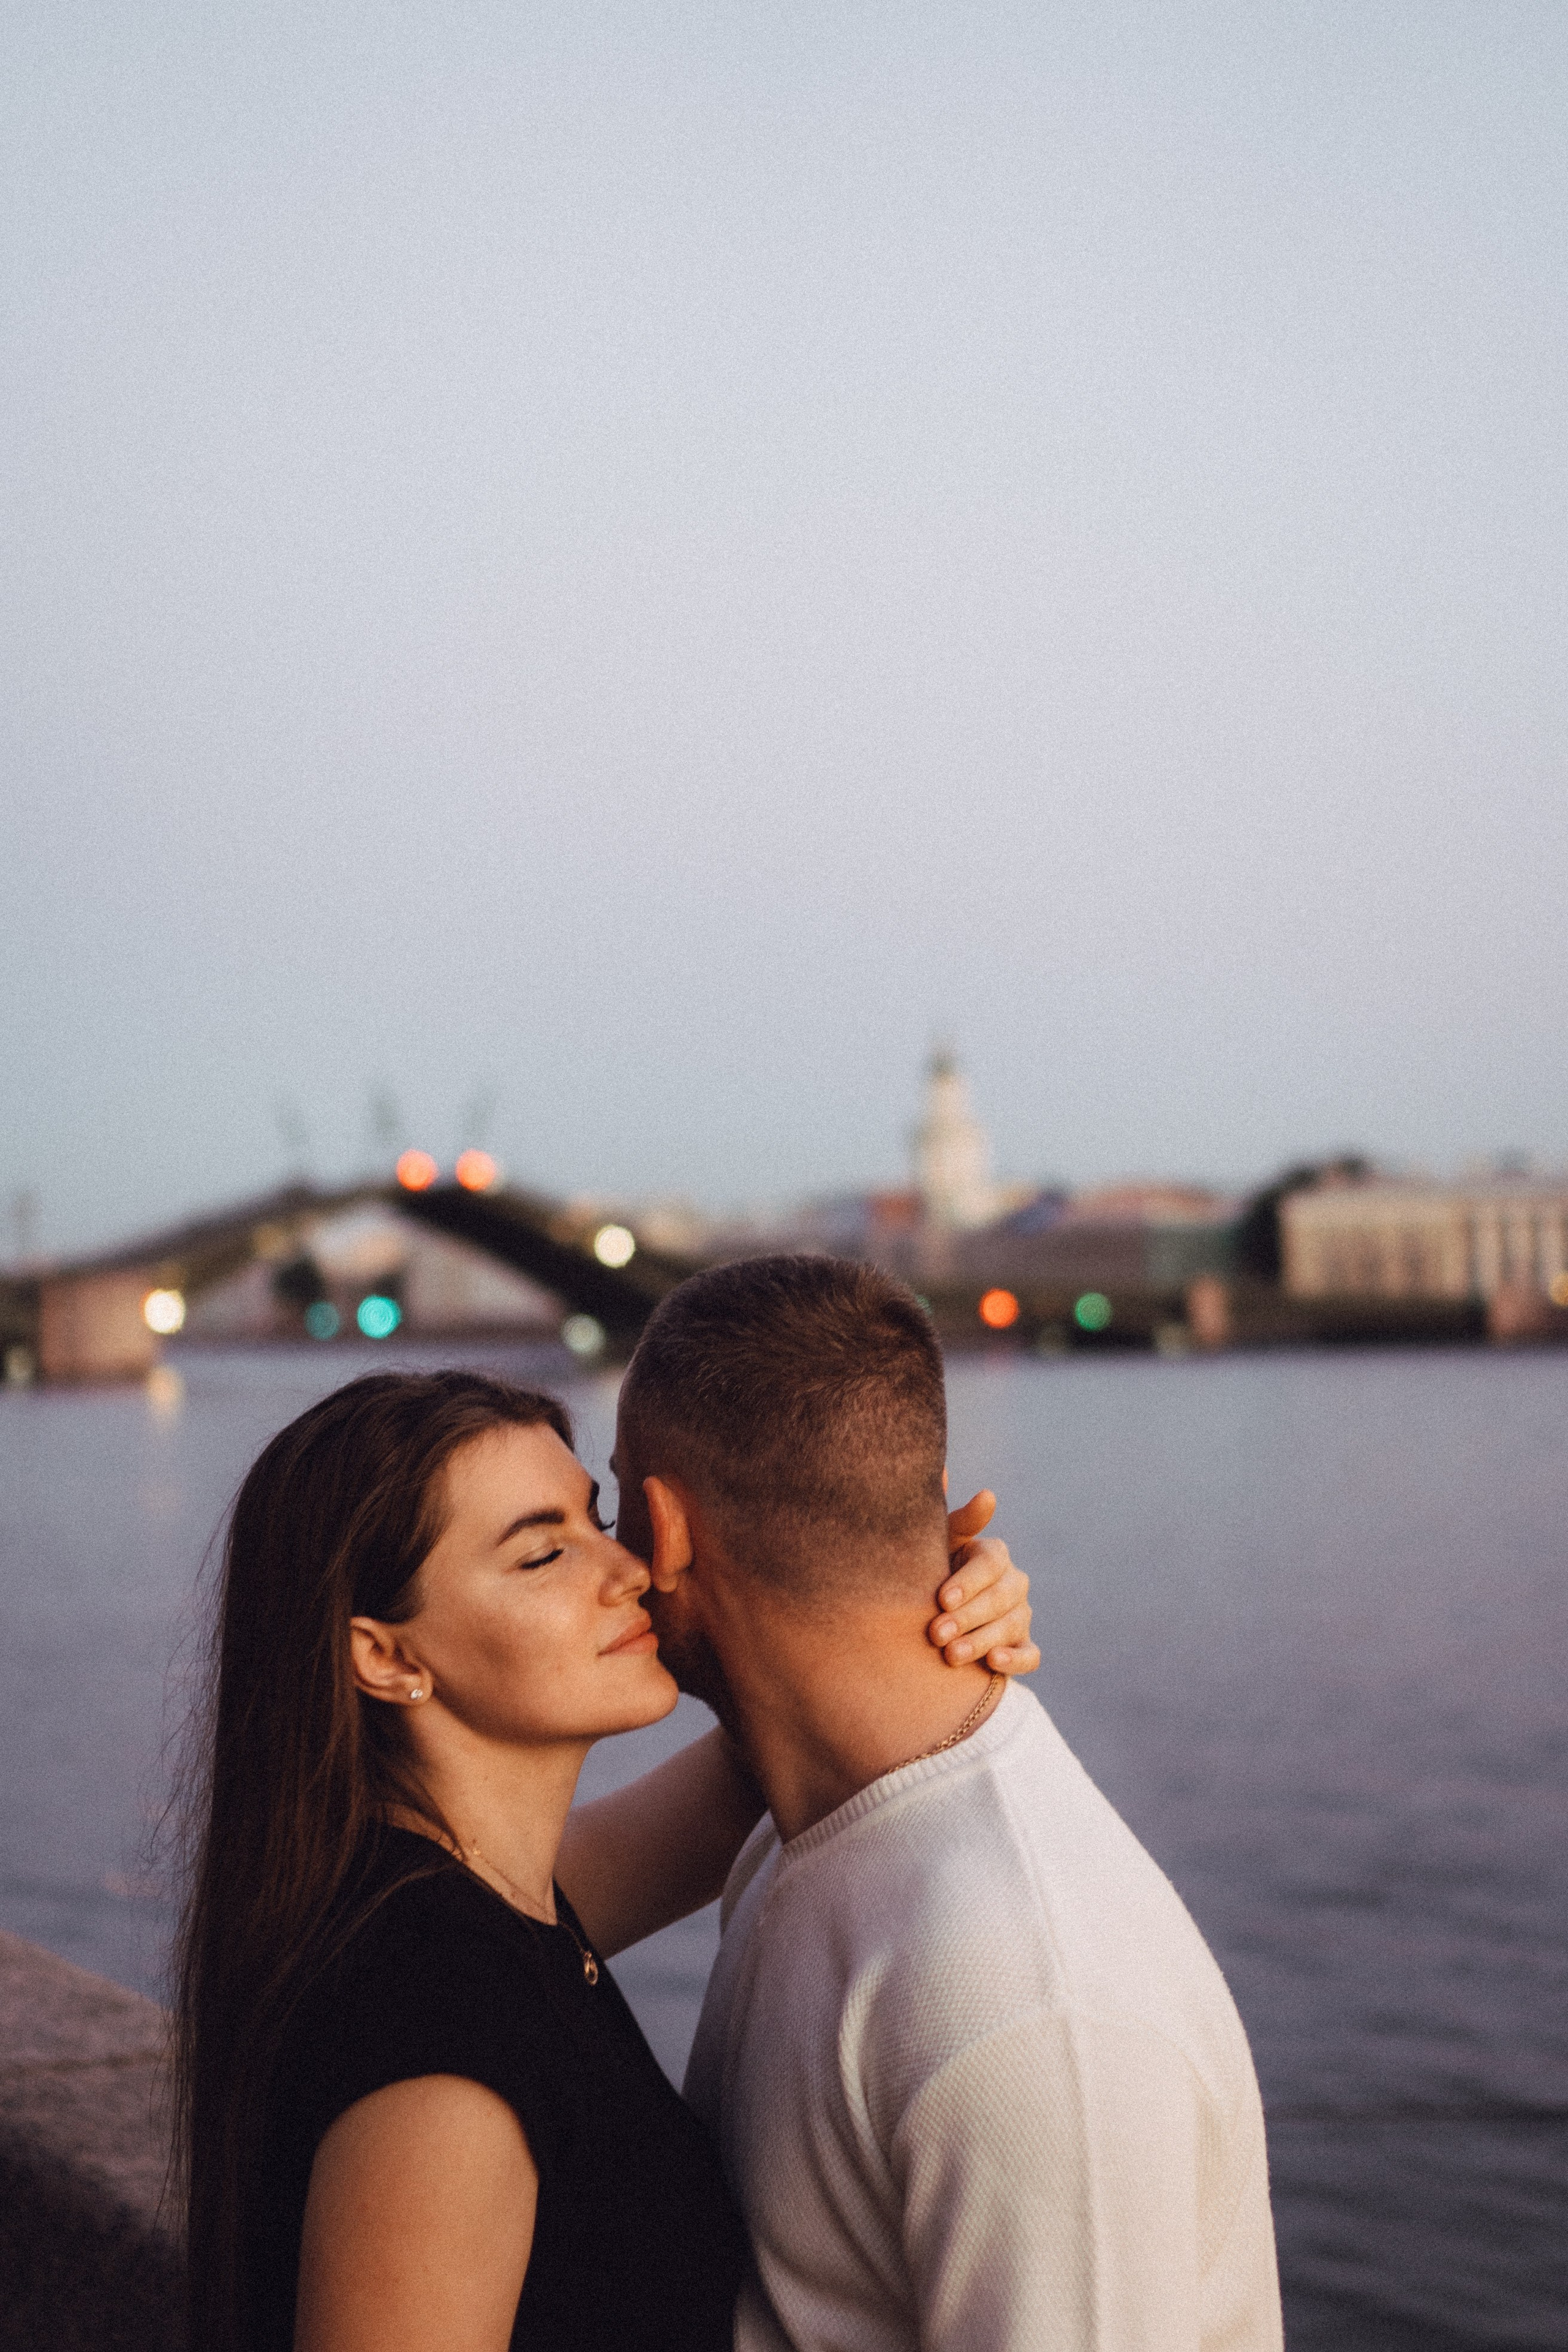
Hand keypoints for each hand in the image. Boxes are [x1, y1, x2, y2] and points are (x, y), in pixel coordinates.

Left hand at [927, 1491, 1038, 1674]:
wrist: (937, 1614)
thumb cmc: (937, 1571)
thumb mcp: (941, 1544)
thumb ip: (956, 1520)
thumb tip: (962, 1482)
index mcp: (994, 1555)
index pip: (989, 1564)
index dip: (967, 1582)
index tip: (942, 1598)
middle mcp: (1014, 1583)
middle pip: (999, 1598)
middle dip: (967, 1617)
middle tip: (936, 1633)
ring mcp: (1021, 1615)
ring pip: (1011, 1627)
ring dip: (981, 1641)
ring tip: (951, 1655)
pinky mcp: (1023, 1646)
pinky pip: (1029, 1655)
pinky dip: (1015, 1660)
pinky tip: (994, 1663)